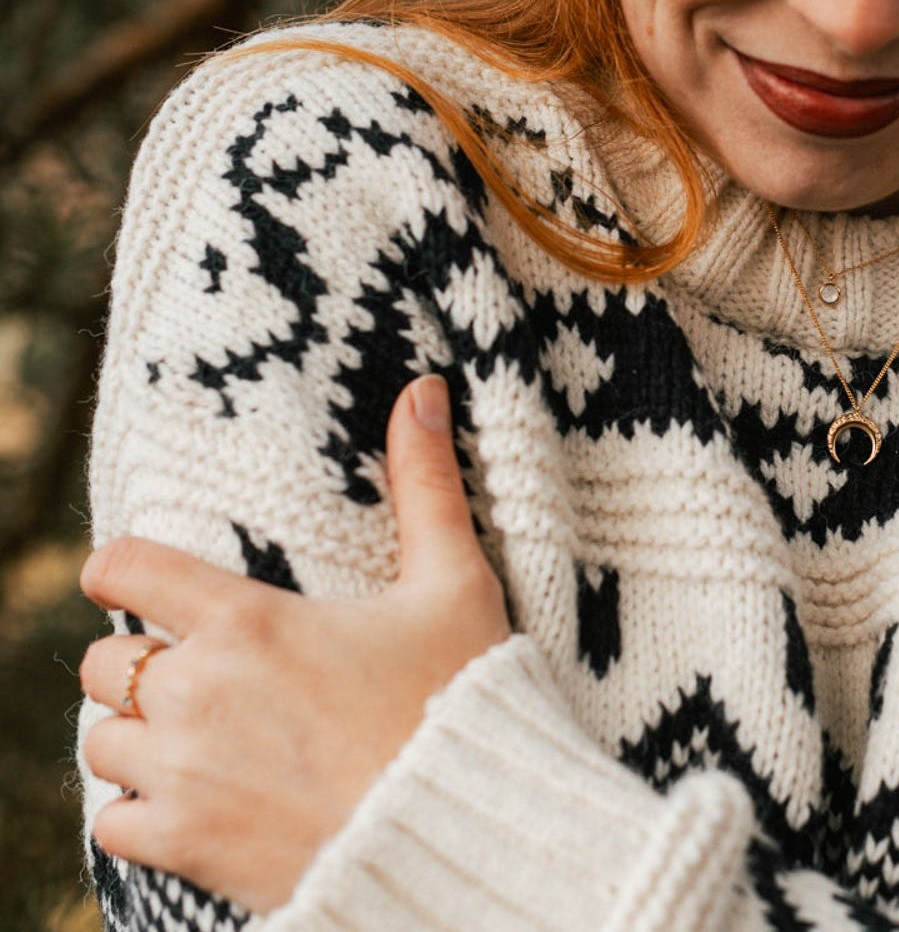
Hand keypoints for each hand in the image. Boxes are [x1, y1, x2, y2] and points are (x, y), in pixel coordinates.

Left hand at [78, 375, 510, 911]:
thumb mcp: (453, 581)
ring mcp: (184, 774)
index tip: (139, 576)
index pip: (127, 569)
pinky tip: (193, 798)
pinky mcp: (188, 845)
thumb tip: (424, 388)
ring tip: (193, 732)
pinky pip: (113, 824)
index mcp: (248, 620)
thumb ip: (425, 484)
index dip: (121, 565)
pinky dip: (140, 812)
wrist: (462, 828)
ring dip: (136, 735)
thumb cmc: (459, 695)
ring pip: (101, 742)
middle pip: (101, 661)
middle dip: (137, 657)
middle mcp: (198, 692)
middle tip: (195, 665)